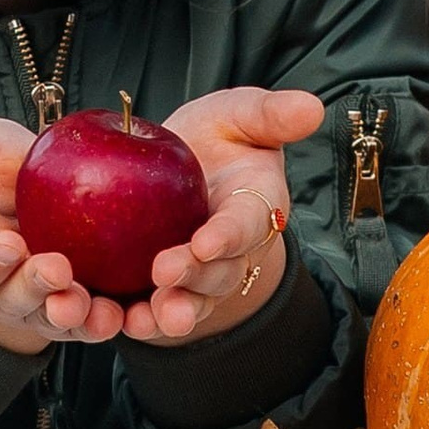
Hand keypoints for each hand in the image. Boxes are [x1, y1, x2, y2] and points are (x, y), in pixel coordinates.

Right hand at [0, 119, 127, 353]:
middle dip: (38, 290)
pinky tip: (138, 312)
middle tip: (57, 271)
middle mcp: (4, 291)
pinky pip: (104, 315)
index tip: (6, 245)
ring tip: (98, 310)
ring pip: (61, 319)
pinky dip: (120, 318)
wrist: (31, 185)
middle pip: (18, 302)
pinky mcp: (88, 302)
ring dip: (79, 317)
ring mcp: (47, 302)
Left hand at [120, 85, 322, 345]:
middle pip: (219, 273)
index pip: (246, 224)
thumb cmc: (217, 138)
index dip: (229, 234)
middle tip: (165, 274)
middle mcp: (231, 251)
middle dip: (194, 278)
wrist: (180, 165)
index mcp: (254, 208)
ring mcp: (199, 275)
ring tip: (147, 320)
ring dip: (171, 312)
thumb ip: (270, 113)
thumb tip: (312, 106)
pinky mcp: (164, 288)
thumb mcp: (238, 114)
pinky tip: (116, 322)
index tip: (208, 241)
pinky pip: (154, 308)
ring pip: (191, 300)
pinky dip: (139, 320)